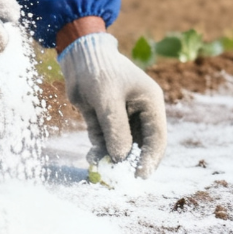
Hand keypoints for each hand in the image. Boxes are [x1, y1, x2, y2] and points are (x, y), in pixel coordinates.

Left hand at [59, 33, 166, 177]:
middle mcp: (139, 113)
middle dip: (128, 162)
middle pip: (140, 146)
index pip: (157, 137)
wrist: (76, 56)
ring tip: (97, 163)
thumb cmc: (98, 70)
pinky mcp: (104, 121)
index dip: (150, 159)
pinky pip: (105, 142)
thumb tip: (121, 158)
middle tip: (117, 178)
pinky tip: (91, 157)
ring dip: (110, 158)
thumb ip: (115, 128)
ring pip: (121, 146)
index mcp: (150, 103)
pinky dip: (100, 151)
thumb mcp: (107, 98)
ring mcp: (122, 118)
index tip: (139, 176)